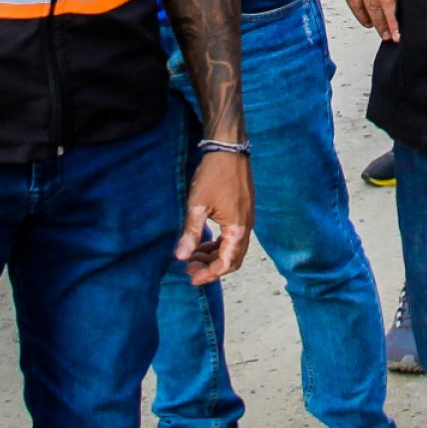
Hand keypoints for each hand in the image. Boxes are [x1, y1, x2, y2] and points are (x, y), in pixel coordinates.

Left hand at [176, 150, 253, 285]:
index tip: (190, 277)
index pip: (226, 263)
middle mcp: (246, 227)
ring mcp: (246, 219)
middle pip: (232, 259)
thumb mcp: (198, 205)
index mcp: (238, 229)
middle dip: (210, 268)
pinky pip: (232, 236)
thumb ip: (191, 233)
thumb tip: (180, 257)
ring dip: (213, 256)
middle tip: (188, 268)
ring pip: (232, 248)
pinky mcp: (242, 211)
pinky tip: (203, 241)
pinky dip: (218, 244)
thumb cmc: (214, 175)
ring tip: (192, 255)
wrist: (229, 149)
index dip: (209, 274)